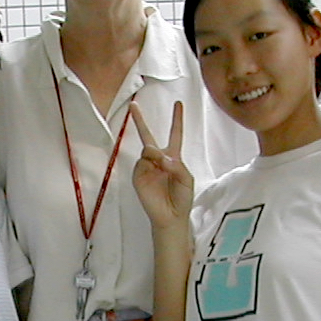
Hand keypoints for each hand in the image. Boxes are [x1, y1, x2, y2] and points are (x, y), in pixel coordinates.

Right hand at [131, 101, 194, 229]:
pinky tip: (153, 172)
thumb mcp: (187, 179)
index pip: (175, 134)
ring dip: (154, 153)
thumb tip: (160, 156)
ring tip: (161, 164)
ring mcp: (147, 167)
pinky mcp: (138, 177)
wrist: (171, 216)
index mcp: (173, 158)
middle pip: (148, 136)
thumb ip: (176, 165)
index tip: (178, 104)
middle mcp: (158, 160)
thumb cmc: (182, 198)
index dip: (176, 119)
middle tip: (133, 106)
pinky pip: (141, 163)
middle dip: (140, 121)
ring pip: (147, 150)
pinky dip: (148, 164)